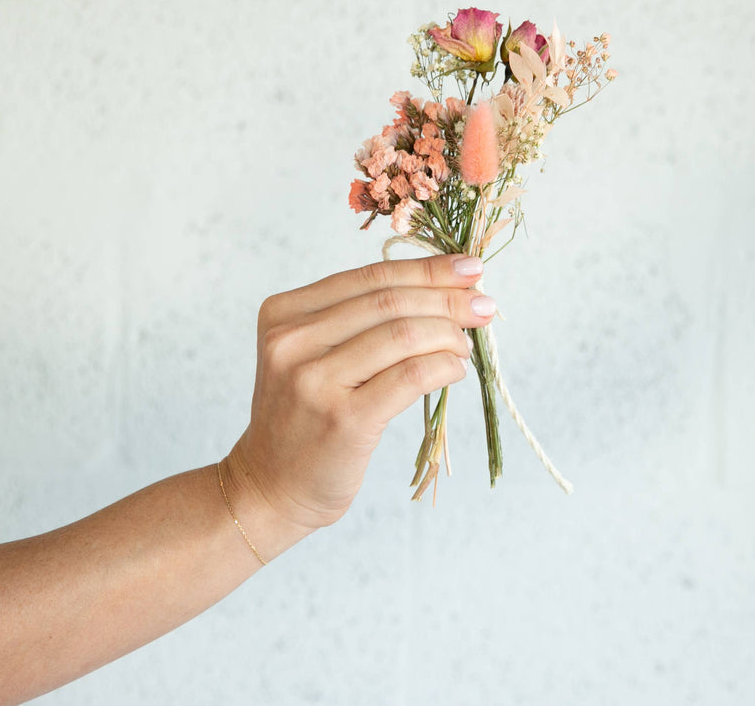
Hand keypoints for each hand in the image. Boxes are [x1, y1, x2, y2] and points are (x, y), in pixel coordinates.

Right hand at [226, 253, 495, 533]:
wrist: (269, 486)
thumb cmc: (303, 418)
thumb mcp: (312, 355)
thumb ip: (358, 321)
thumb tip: (443, 288)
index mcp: (284, 313)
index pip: (370, 277)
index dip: (426, 269)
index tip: (469, 268)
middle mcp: (292, 340)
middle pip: (389, 302)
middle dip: (447, 299)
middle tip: (484, 306)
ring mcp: (314, 380)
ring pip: (403, 335)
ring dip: (449, 335)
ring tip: (465, 345)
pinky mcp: (342, 419)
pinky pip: (410, 376)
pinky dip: (444, 366)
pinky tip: (455, 370)